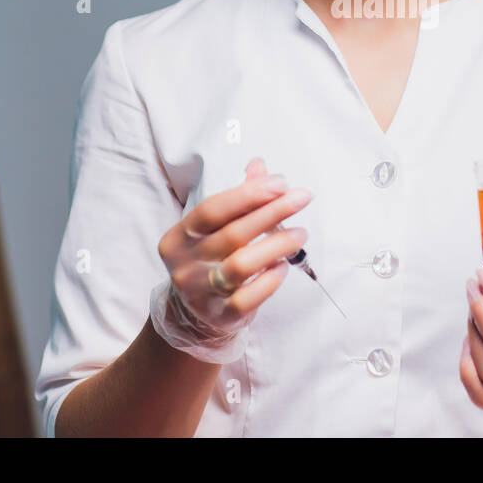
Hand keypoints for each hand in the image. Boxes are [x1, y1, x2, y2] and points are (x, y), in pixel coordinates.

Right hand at [149, 156, 312, 361]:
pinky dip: (269, 281)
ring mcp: (199, 292)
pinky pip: (247, 298)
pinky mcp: (219, 315)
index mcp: (180, 236)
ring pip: (241, 265)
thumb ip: (238, 200)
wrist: (193, 316)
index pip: (212, 209)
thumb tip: (260, 166)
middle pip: (233, 234)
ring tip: (300, 234)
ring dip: (276, 245)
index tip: (281, 183)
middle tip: (302, 198)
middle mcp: (185, 264)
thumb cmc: (209, 262)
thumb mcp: (215, 230)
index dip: (248, 194)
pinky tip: (283, 267)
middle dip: (272, 212)